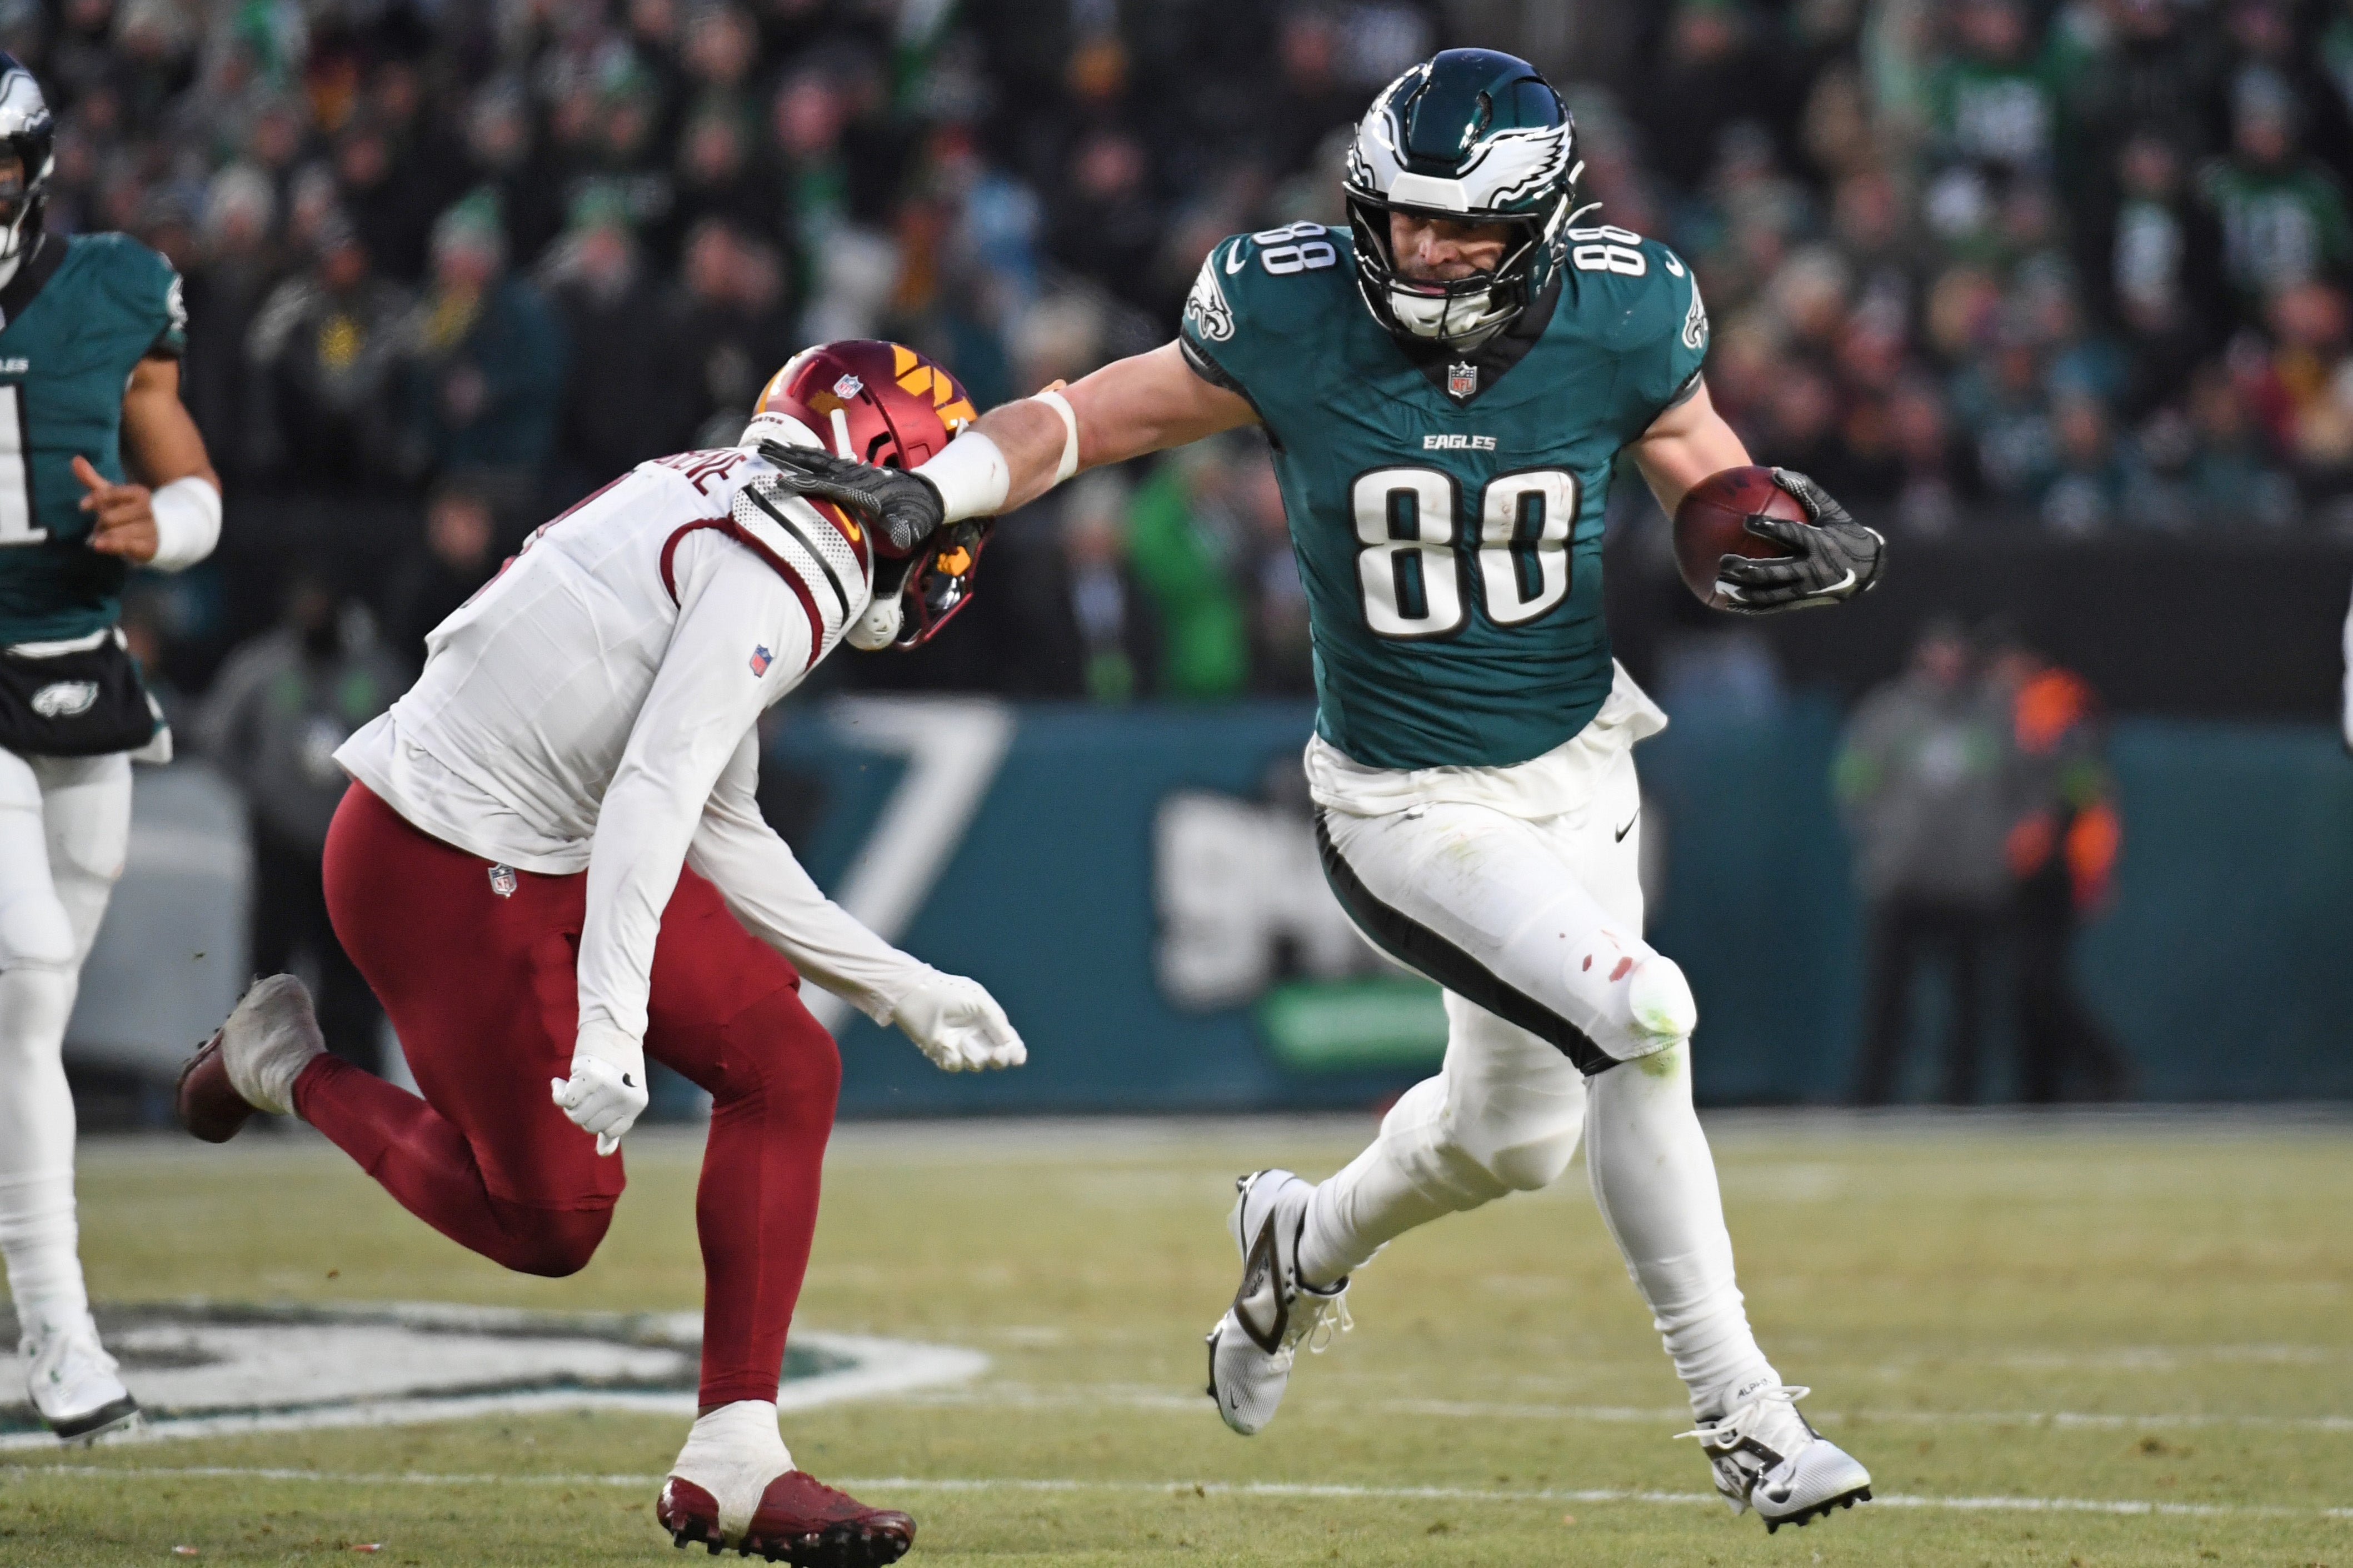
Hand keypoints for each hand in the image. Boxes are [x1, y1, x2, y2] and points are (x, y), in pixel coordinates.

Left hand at [76, 456, 159, 563]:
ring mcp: (151, 528)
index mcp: (139, 494)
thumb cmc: (128, 513)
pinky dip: (112, 545)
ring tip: (106, 539)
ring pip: (116, 532)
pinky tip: (99, 546)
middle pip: (110, 517)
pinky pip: (128, 545)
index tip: (82, 507)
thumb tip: (76, 459)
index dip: (95, 499)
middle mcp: (148, 509)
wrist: (159, 535)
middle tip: (102, 528)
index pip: (112, 493)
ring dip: (104, 537)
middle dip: (100, 524)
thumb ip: (92, 479)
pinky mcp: (151, 546)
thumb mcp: (111, 496)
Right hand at [549, 1042, 647, 1154]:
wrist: (615, 1026)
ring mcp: (607, 1088)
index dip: (597, 1120)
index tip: (595, 1102)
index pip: (609, 1132)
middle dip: (581, 1111)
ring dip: (570, 1103)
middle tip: (583, 1090)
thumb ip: (615, 1122)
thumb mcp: (626, 1092)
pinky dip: (558, 1093)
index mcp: (637, 1104)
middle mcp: (624, 1099)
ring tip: (574, 1085)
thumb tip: (604, 1152)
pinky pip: (565, 1100)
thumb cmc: (620, 1061)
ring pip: (576, 1115)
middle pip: (589, 1125)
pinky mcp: (589, 1076)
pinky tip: (560, 1082)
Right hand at [757, 442, 943, 557]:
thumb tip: (902, 537)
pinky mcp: (850, 470)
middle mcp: (851, 476)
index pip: (827, 486)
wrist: (927, 493)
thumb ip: (904, 529)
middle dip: (787, 457)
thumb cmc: (916, 512)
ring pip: (816, 458)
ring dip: (791, 452)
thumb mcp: (912, 524)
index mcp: (859, 490)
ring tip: (767, 445)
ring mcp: (850, 471)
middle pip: (814, 464)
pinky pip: (823, 459)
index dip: (805, 485)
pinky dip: (805, 454)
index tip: (781, 481)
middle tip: (762, 448)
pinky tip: (791, 451)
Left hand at [891, 970, 1027, 1072]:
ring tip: (962, 1041)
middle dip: (1000, 1059)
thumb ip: (997, 1021)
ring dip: (973, 1055)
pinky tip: (944, 1044)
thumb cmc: (948, 992)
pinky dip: (952, 1057)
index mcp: (988, 1021)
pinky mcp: (942, 1053)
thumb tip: (1011, 1044)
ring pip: (977, 1064)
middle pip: (996, 1058)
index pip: (1008, 1041)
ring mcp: (959, 1046)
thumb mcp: (979, 1001)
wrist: (916, 994)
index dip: (1015, 1051)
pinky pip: (955, 1065)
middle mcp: (976, 1036)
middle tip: (997, 1055)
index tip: (1017, 1058)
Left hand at [1715, 468, 1883, 613]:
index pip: (1792, 535)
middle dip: (1748, 568)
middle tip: (1724, 561)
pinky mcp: (1801, 602)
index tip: (1746, 520)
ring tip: (1718, 585)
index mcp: (1820, 543)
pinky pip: (1772, 606)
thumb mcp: (1830, 509)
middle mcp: (1813, 570)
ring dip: (1743, 591)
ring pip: (1770, 594)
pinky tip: (1727, 602)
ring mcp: (1807, 590)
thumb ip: (1804, 490)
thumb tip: (1774, 470)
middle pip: (1776, 571)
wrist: (1866, 569)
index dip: (1770, 528)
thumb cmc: (1842, 531)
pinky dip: (1750, 606)